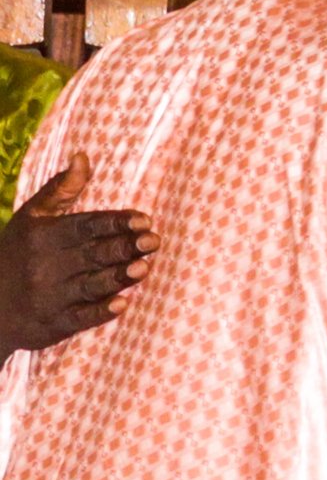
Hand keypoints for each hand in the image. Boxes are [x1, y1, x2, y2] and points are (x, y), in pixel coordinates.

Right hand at [0, 154, 158, 365]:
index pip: (85, 226)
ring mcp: (51, 296)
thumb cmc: (19, 253)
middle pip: (92, 254)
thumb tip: (83, 156)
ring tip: (144, 267)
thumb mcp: (32, 218)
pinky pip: (80, 317)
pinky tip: (122, 304)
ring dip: (117, 277)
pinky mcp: (55, 323)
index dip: (114, 222)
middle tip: (154, 241)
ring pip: (90, 285)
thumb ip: (61, 190)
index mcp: (44, 236)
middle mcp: (47, 265)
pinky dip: (100, 311)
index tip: (144, 219)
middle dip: (123, 247)